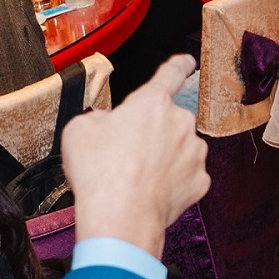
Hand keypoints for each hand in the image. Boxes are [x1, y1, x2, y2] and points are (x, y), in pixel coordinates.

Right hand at [60, 55, 209, 258]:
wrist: (119, 216)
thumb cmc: (99, 171)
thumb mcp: (80, 130)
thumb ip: (100, 119)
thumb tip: (107, 125)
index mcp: (152, 103)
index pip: (170, 74)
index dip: (178, 65)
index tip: (187, 61)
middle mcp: (180, 123)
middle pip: (167, 122)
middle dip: (150, 134)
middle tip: (125, 155)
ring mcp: (194, 153)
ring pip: (178, 150)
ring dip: (161, 159)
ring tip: (133, 177)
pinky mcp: (199, 182)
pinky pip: (184, 177)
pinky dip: (170, 184)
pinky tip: (149, 192)